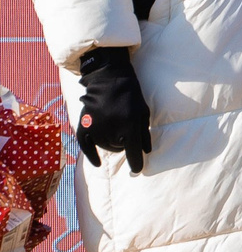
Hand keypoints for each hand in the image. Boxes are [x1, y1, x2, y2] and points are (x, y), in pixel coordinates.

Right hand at [75, 46, 149, 171]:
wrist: (109, 79)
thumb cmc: (131, 95)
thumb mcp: (144, 112)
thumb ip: (145, 133)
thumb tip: (146, 152)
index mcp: (130, 125)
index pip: (133, 152)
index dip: (136, 163)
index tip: (136, 171)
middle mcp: (112, 129)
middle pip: (119, 148)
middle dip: (124, 144)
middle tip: (125, 131)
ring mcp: (96, 127)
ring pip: (105, 147)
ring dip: (111, 143)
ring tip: (115, 131)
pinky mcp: (84, 125)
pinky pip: (86, 146)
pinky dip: (91, 155)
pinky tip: (97, 163)